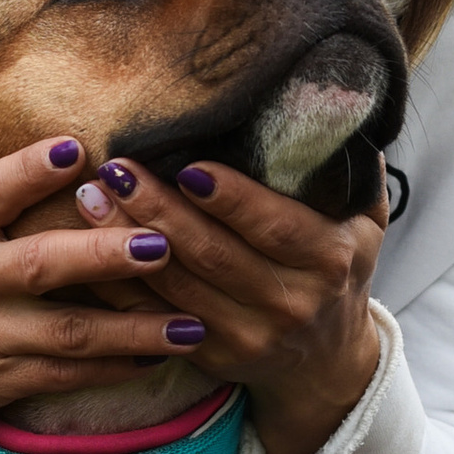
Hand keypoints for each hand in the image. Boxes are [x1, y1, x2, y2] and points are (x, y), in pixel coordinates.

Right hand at [0, 107, 189, 453]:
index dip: (31, 169)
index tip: (79, 148)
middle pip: (44, 263)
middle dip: (108, 253)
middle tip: (167, 241)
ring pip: (68, 331)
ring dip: (133, 327)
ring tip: (192, 319)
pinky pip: (62, 375)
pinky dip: (111, 369)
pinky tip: (156, 359)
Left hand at [71, 153, 385, 453]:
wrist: (327, 361)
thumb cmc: (339, 268)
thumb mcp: (365, 221)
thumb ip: (354, 167)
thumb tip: (335, 92)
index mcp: (329, 260)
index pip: (278, 227)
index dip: (233, 200)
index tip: (189, 166)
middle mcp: (291, 303)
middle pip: (216, 256)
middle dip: (161, 211)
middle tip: (118, 168)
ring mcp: (249, 335)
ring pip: (178, 287)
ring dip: (127, 242)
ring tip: (92, 195)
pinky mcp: (211, 356)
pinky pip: (156, 318)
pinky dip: (119, 285)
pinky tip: (89, 248)